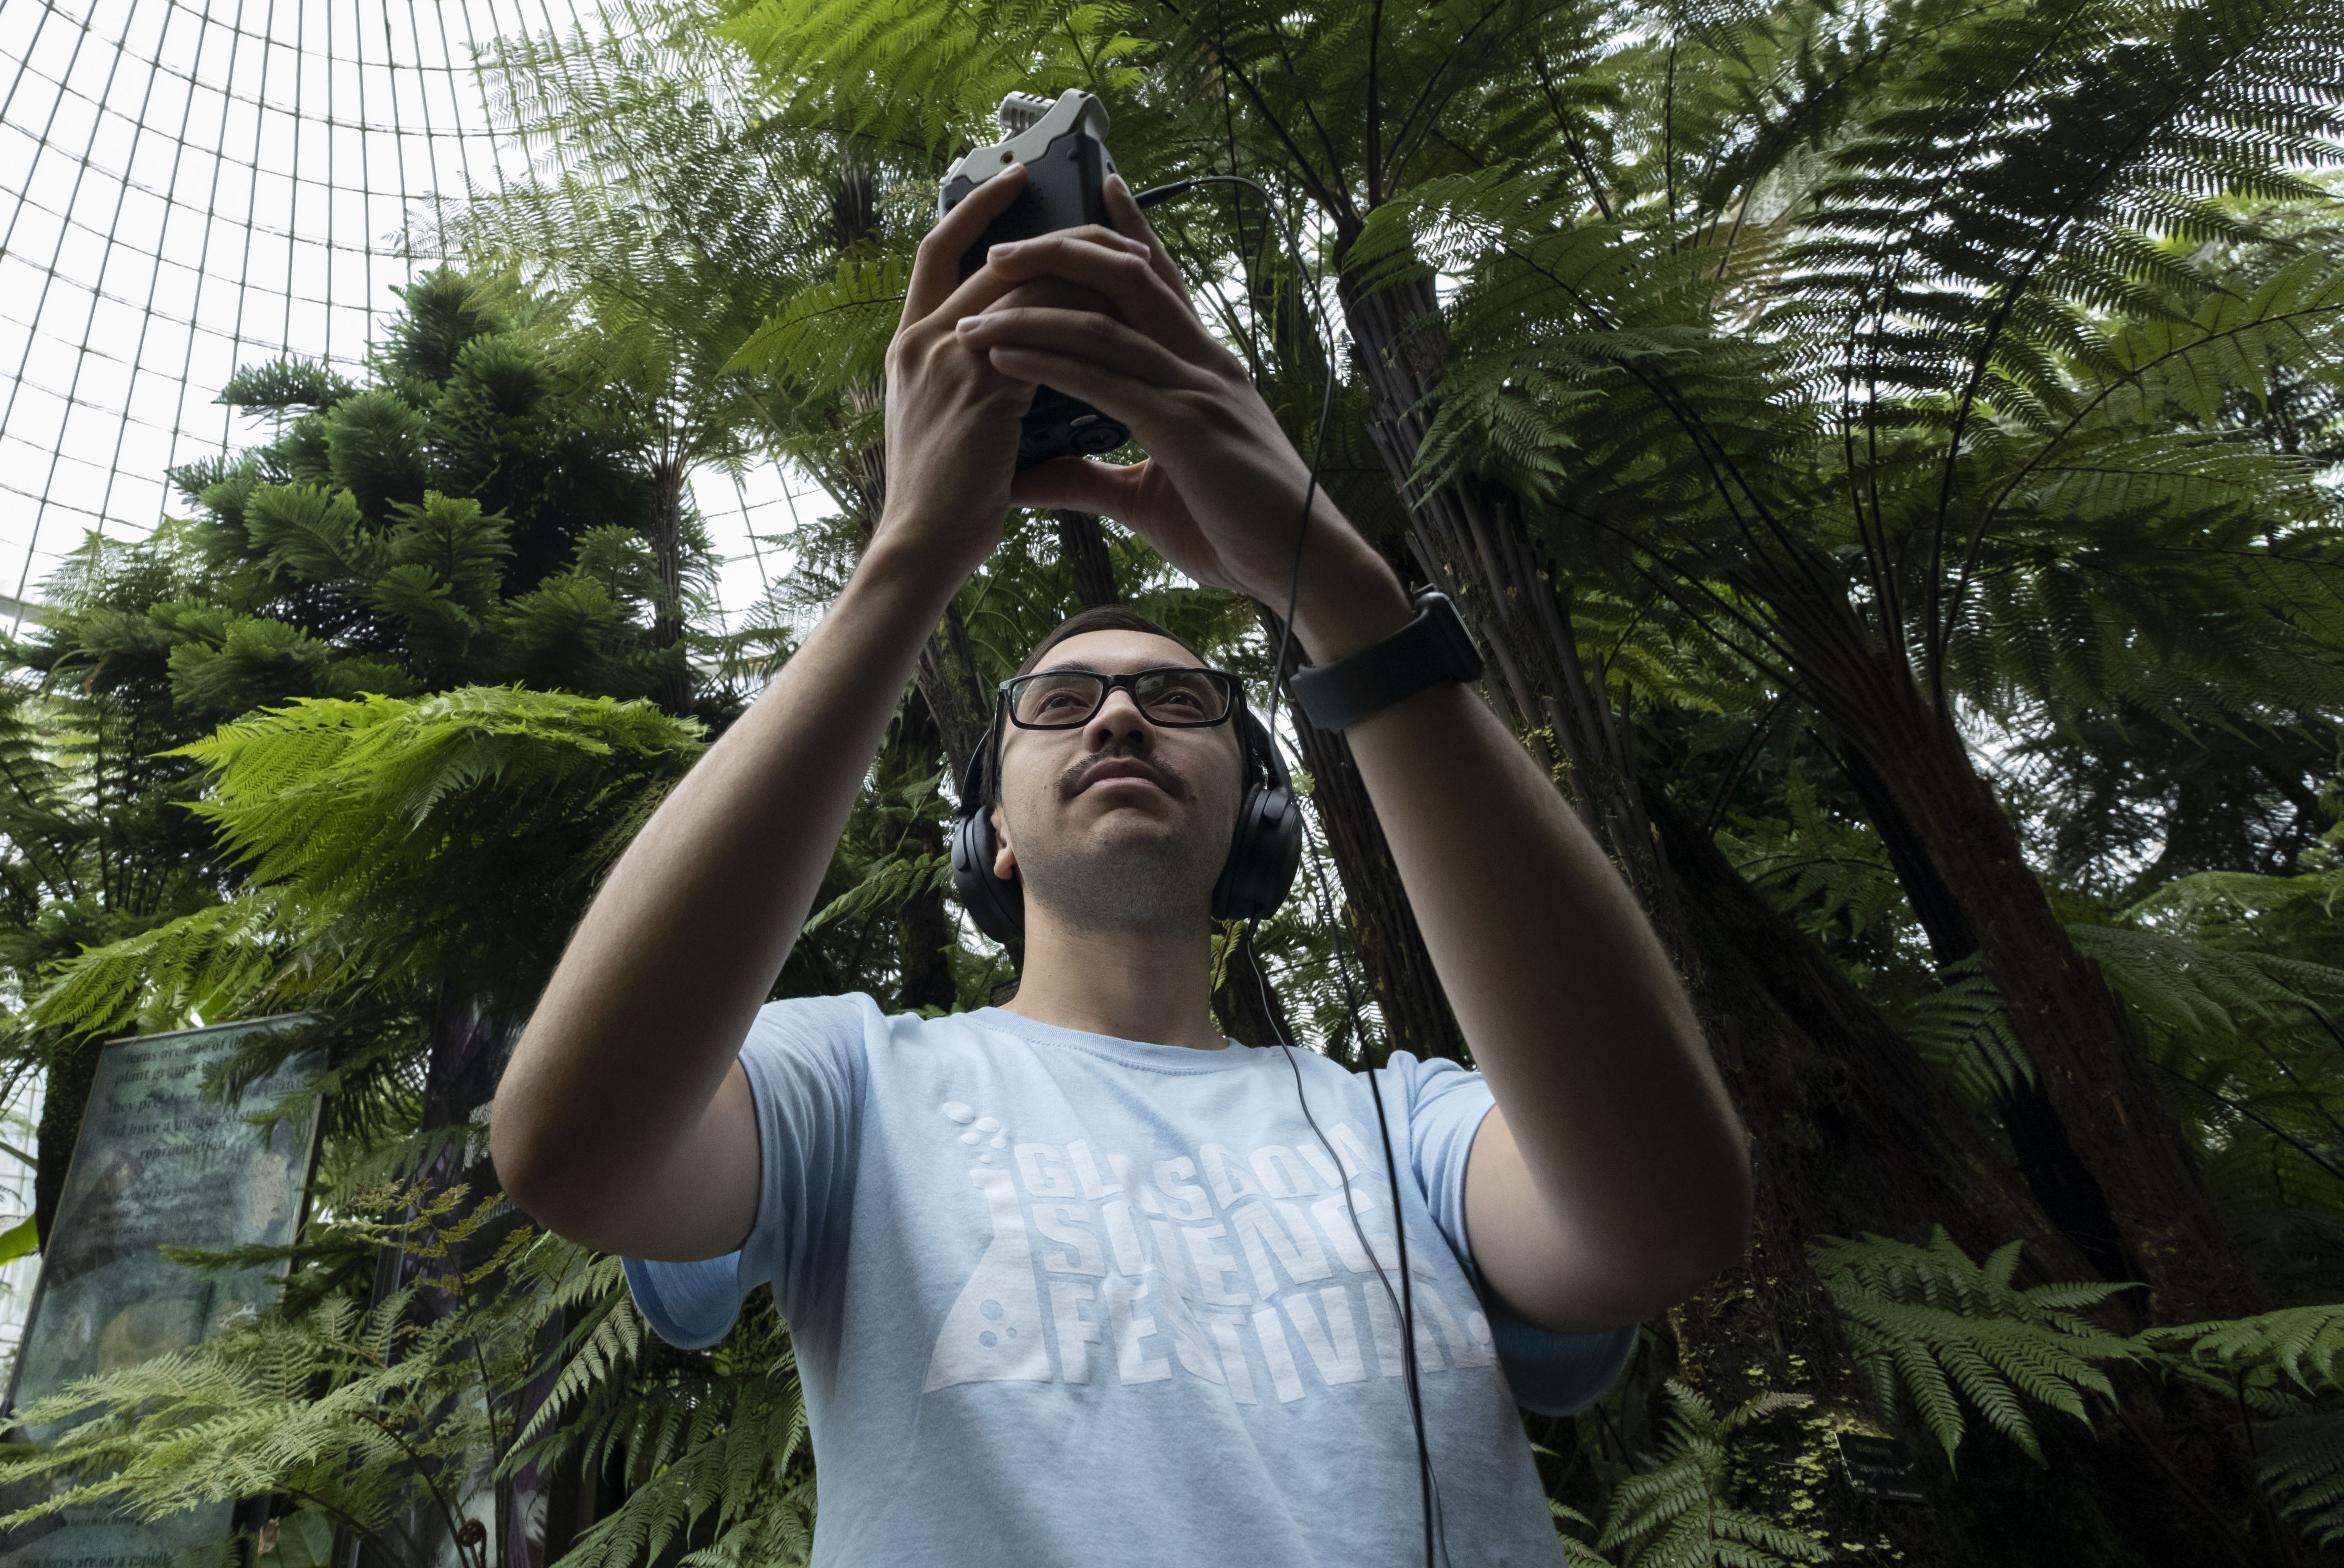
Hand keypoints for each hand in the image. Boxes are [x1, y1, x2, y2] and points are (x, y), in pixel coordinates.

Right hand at [874, 165, 1150, 577]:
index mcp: (911, 346)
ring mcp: (948, 357)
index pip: (938, 253)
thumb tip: (1023, 380)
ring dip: (1082, 264)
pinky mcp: (981, 383)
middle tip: (1096, 199)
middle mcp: (923, 339)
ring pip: (1024, 283)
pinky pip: (1045, 326)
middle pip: (987, 252)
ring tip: (1128, 251)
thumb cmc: (944, 507)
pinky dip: (1089, 312)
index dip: (973, 210)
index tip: (1012, 178)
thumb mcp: (957, 433)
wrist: (922, 551)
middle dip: (1046, 223)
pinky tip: (1128, 306)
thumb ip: (981, 393)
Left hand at [957, 176, 1400, 628]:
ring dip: (1034, 304)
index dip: (1130, 230)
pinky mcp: (1186, 426)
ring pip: (1106, 320)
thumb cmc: (1237, 532)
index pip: (1161, 281)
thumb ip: (1089, 479)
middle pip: (1128, 274)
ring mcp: (1196, 389)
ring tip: (979, 298)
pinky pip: (1104, 379)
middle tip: (999, 248)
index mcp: (1202, 369)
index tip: (1098, 184)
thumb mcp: (1146, 500)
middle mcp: (1202, 362)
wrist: (1305, 570)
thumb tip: (1029, 476)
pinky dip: (1048, 360)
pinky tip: (1004, 353)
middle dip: (1061, 249)